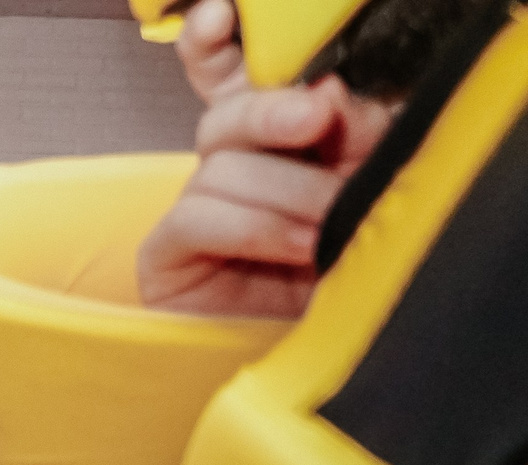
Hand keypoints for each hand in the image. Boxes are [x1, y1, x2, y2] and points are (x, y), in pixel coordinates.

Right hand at [136, 0, 394, 316]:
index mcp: (274, 148)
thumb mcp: (362, 197)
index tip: (219, 18)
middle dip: (272, 110)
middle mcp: (229, 172)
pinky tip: (294, 250)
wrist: (321, 367)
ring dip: (286, 195)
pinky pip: (195, 216)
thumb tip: (330, 100)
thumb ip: (349, 142)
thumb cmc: (341, 286)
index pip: (232, 81)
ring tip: (327, 232)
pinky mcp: (165, 258)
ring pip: (221, 166)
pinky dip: (253, 228)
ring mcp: (193, 213)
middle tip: (317, 119)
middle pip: (226, 114)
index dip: (214, 48)